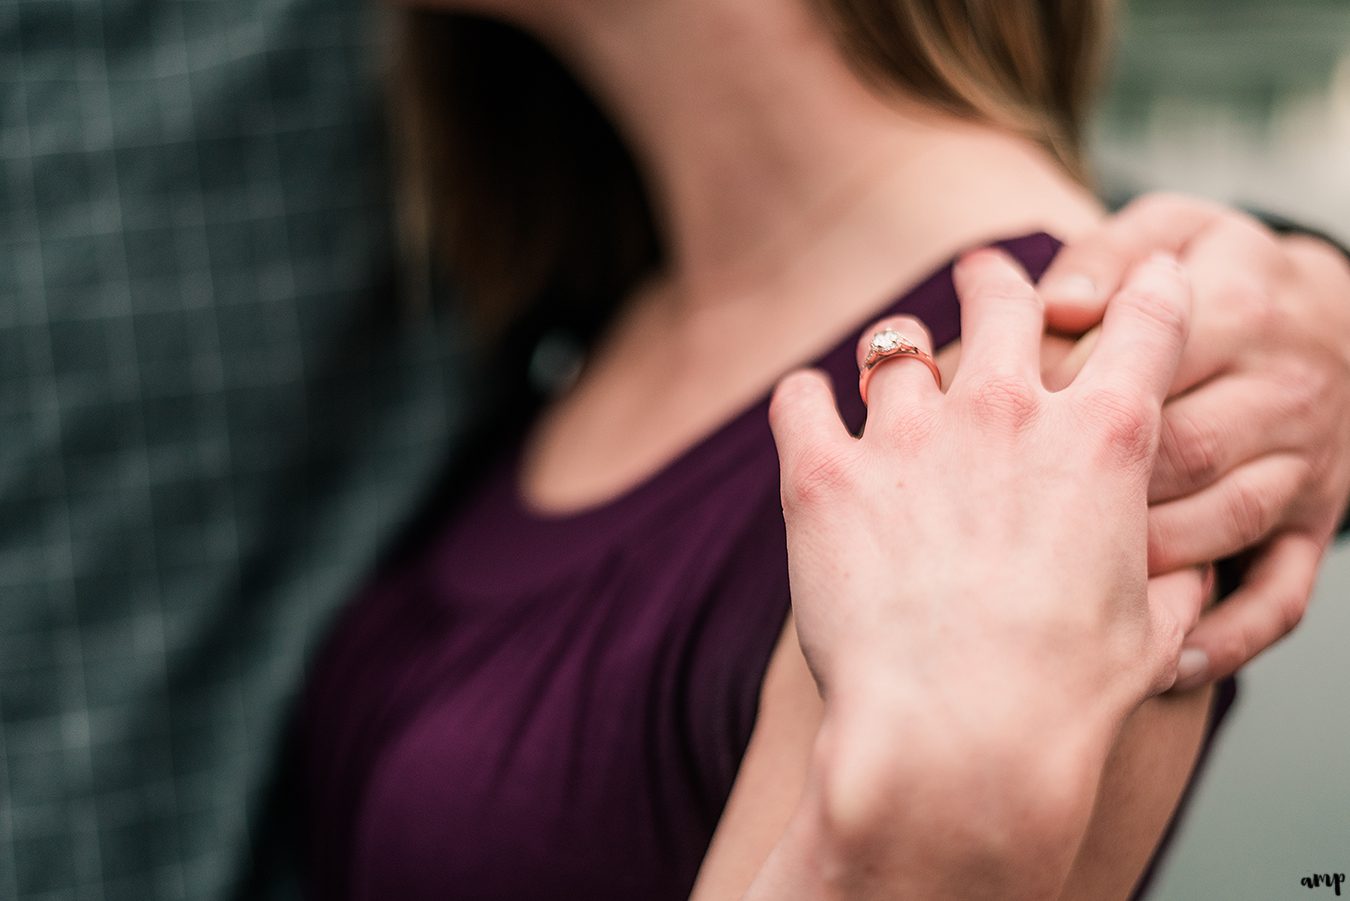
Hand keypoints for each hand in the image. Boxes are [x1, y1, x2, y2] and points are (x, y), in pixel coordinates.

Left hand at [768, 251, 1198, 896]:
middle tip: (985, 275)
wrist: (959, 738)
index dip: (1146, 288)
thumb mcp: (1146, 633)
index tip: (1137, 277)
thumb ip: (1166, 583)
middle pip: (1005, 300)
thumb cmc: (1062, 697)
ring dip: (898, 352)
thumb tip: (1182, 580)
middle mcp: (1007, 414)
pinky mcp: (824, 474)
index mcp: (1101, 441)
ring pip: (897, 345)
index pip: (1144, 324)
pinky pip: (800, 399)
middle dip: (999, 281)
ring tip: (890, 365)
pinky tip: (807, 406)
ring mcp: (910, 437)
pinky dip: (804, 399)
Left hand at [1040, 193, 1349, 689]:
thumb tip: (1057, 303)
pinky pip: (1279, 596)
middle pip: (1176, 451)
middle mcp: (1277, 394)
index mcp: (1238, 313)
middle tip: (996, 510)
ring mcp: (1304, 469)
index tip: (986, 421)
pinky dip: (1227, 636)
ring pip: (1221, 527)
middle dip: (1085, 484)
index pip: (1135, 366)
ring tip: (1056, 585)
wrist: (1348, 322)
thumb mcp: (1177, 230)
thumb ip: (1110, 256)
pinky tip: (1167, 660)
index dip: (1057, 399)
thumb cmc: (1228, 275)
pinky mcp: (1315, 527)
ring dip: (1143, 561)